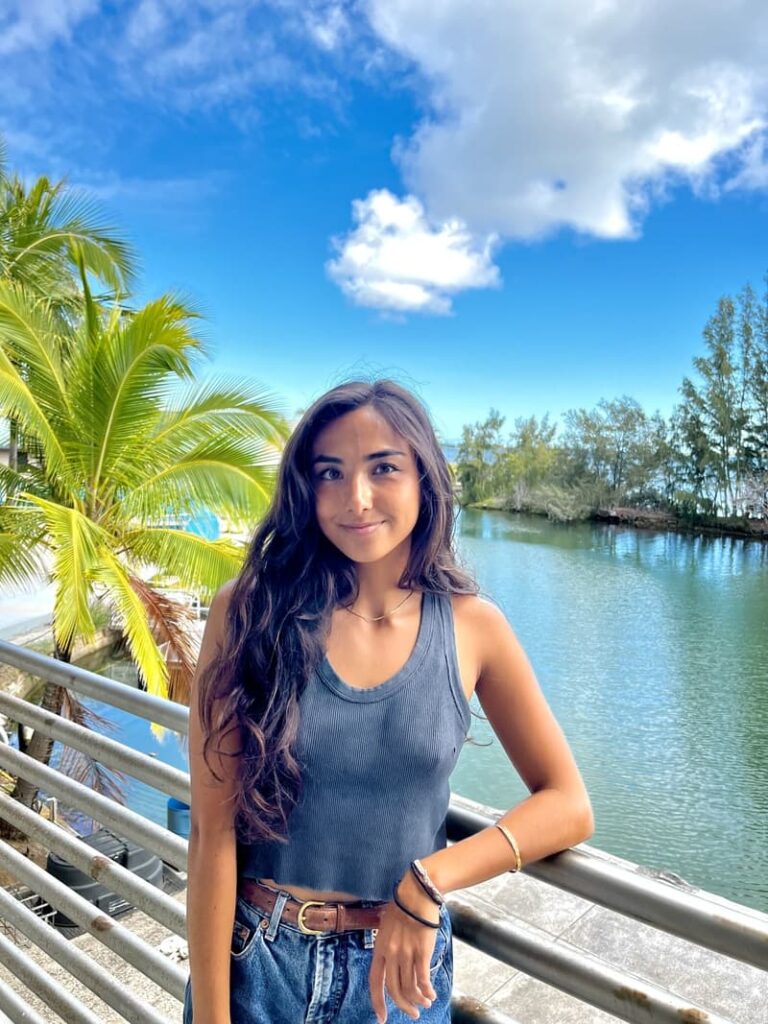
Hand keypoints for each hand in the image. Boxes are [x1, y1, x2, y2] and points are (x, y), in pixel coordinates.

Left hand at [369, 873, 440, 1022]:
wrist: (417, 893)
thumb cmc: (403, 906)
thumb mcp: (386, 926)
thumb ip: (388, 946)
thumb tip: (392, 962)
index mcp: (379, 948)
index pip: (375, 982)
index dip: (378, 1002)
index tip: (382, 1018)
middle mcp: (391, 954)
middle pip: (394, 989)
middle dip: (404, 1006)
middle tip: (413, 1013)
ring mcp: (406, 953)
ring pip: (410, 987)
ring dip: (418, 1000)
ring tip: (426, 1003)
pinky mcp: (421, 952)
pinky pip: (423, 979)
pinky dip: (427, 991)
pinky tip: (432, 995)